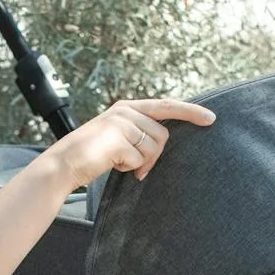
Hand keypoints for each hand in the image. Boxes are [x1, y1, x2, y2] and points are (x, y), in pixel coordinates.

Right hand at [42, 98, 216, 189]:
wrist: (63, 165)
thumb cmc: (91, 155)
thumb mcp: (118, 138)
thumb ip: (139, 134)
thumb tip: (162, 143)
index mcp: (127, 107)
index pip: (166, 106)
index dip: (190, 112)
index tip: (211, 119)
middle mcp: (126, 111)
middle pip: (162, 135)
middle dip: (152, 155)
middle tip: (134, 165)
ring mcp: (122, 123)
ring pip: (153, 148)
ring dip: (139, 162)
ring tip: (116, 161)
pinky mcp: (119, 139)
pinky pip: (139, 160)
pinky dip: (129, 168)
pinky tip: (111, 164)